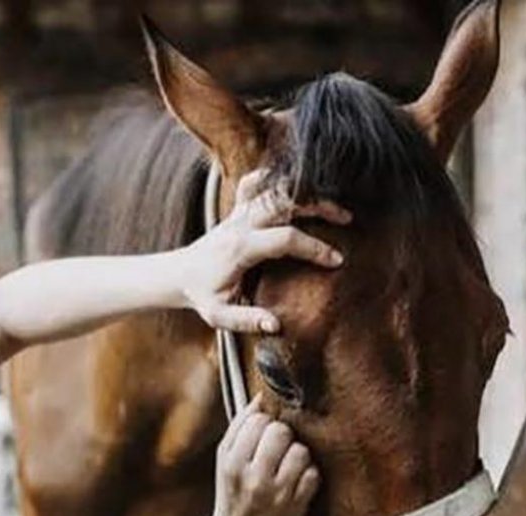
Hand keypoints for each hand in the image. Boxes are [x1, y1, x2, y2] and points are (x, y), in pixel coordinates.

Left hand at [178, 169, 350, 332]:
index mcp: (240, 248)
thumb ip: (247, 320)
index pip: (286, 239)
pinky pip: (255, 183)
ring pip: (275, 188)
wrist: (178, 274)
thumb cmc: (202, 295)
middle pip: (285, 202)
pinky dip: (276, 180)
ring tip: (333, 204)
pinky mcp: (238, 209)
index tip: (337, 261)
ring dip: (306, 192)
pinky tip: (298, 188)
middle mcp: (241, 224)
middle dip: (319, 207)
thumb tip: (276, 325)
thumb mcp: (219, 316)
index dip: (314, 248)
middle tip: (347, 219)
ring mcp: (238, 212)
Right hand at [211, 396, 319, 515]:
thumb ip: (241, 425)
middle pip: (281, 431)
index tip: (262, 433)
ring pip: (301, 450)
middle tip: (276, 446)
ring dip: (298, 453)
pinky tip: (296, 480)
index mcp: (232, 463)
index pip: (258, 420)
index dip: (264, 422)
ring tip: (287, 464)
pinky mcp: (297, 506)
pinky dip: (308, 474)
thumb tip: (263, 395)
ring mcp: (278, 494)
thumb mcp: (224, 458)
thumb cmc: (232, 491)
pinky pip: (314, 473)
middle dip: (282, 434)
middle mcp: (254, 479)